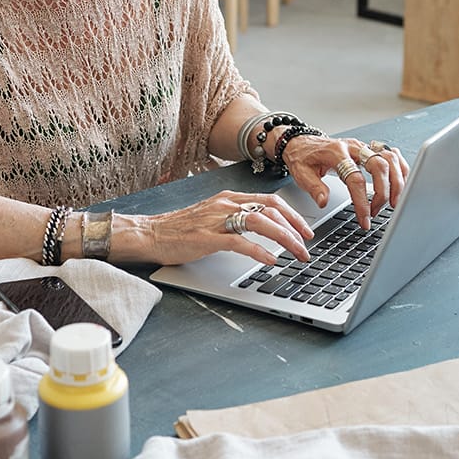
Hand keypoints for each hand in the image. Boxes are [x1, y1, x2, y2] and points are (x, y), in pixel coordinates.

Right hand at [137, 191, 313, 265]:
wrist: (150, 233)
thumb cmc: (181, 229)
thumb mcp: (214, 217)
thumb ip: (236, 219)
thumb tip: (264, 229)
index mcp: (229, 198)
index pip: (270, 200)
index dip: (292, 215)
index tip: (306, 230)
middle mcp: (226, 204)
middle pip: (271, 209)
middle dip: (295, 227)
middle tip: (308, 245)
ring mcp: (216, 220)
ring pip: (260, 222)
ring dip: (284, 238)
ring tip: (297, 253)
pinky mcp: (207, 238)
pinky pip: (239, 242)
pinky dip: (259, 251)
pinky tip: (270, 260)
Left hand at [281, 135, 408, 228]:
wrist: (301, 142)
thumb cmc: (303, 158)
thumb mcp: (301, 174)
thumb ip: (314, 188)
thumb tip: (324, 202)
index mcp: (336, 153)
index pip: (355, 179)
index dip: (362, 201)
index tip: (365, 219)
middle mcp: (353, 147)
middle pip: (379, 165)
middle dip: (384, 191)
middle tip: (378, 212)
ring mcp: (363, 147)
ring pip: (390, 158)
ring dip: (397, 181)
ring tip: (393, 202)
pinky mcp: (369, 149)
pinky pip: (391, 155)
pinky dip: (400, 169)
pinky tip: (400, 184)